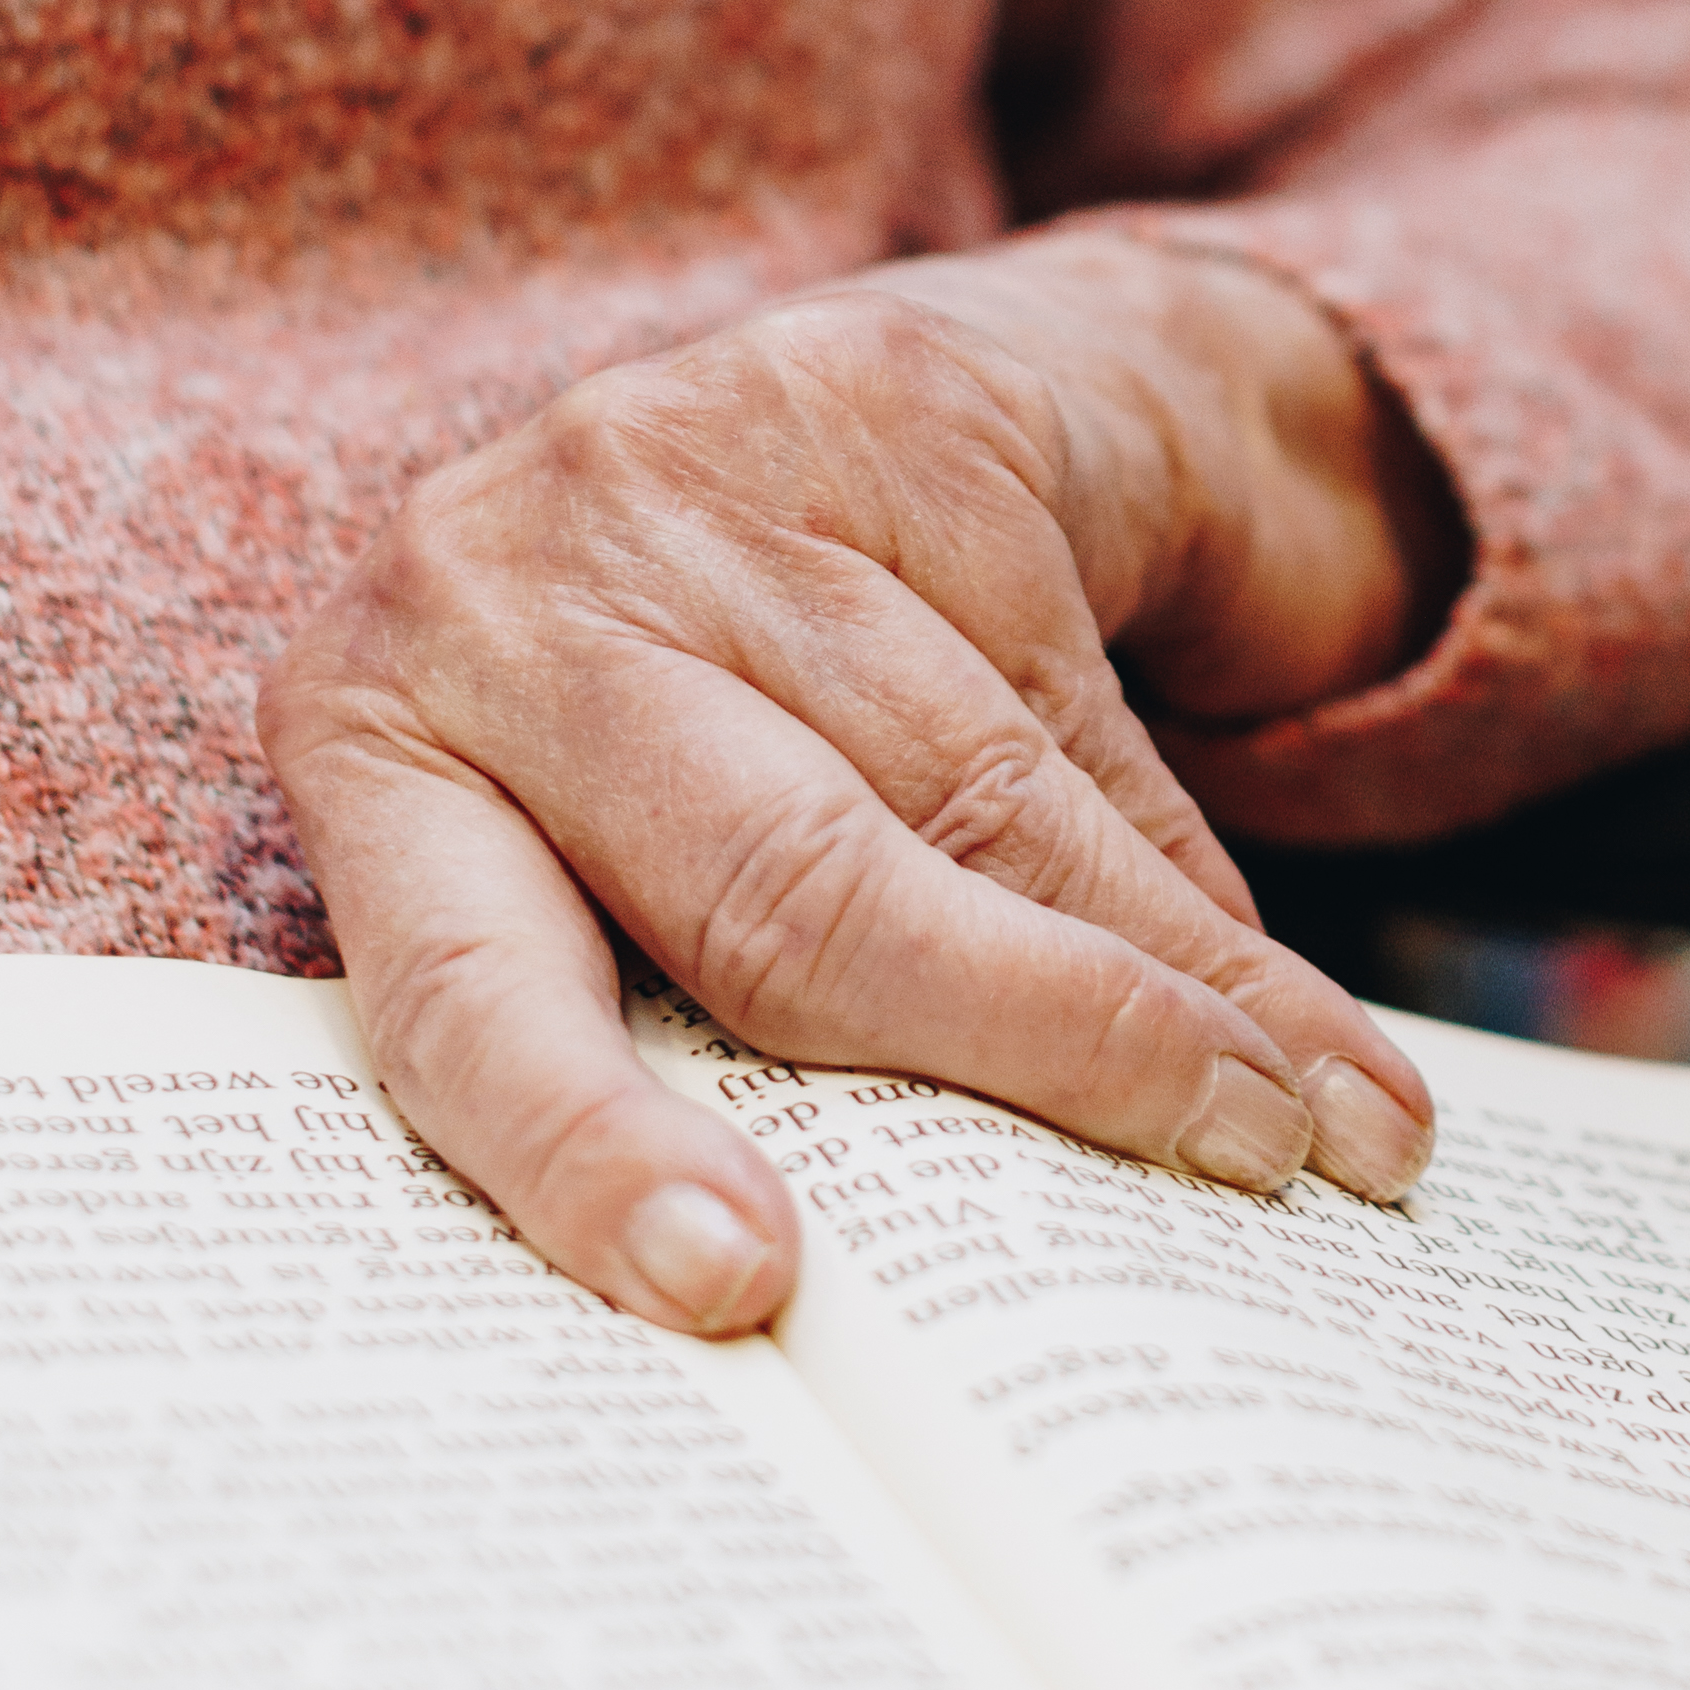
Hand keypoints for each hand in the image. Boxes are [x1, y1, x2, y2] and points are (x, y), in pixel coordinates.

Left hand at [262, 236, 1463, 1334]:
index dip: (592, 1146)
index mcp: (372, 756)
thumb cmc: (709, 733)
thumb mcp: (624, 875)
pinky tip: (1292, 1008)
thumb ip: (712, 1036)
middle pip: (774, 880)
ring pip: (965, 792)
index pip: (455, 994)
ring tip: (1317, 1132)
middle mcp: (485, 594)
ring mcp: (669, 473)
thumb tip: (925, 1291)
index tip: (733, 1281)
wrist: (827, 413)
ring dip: (1172, 993)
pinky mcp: (861, 398)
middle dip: (1022, 1047)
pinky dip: (1194, 880)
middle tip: (1211, 1177)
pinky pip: (1064, 690)